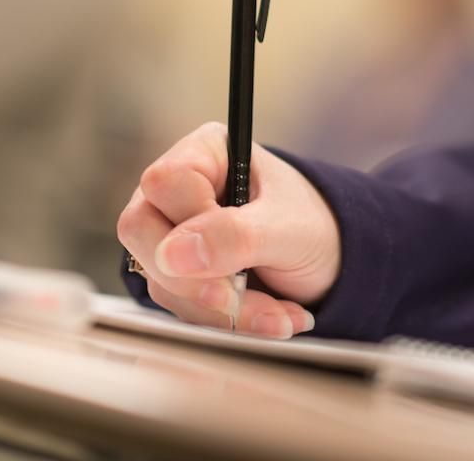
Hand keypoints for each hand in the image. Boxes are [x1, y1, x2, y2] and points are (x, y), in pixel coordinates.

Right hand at [116, 122, 340, 337]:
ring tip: (279, 313)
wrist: (333, 260)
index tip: (236, 253)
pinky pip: (178, 303)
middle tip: (239, 297)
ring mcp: (171, 231)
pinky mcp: (177, 271)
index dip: (191, 224)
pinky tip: (269, 315)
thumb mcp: (286, 227)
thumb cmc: (313, 224)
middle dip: (194, 279)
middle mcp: (178, 188)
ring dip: (221, 308)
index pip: (164, 184)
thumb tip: (173, 255)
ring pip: (159, 277)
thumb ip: (235, 235)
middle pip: (141, 229)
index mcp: (204, 152)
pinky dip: (225, 319)